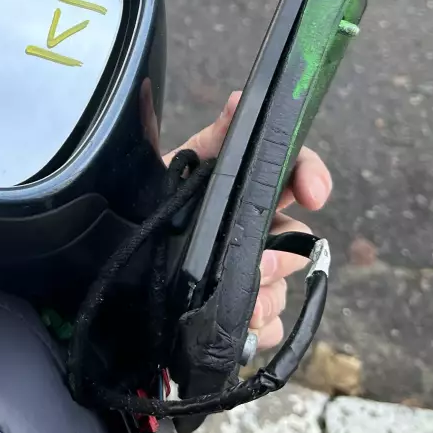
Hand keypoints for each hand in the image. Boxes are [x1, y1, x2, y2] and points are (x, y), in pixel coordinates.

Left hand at [163, 91, 331, 350]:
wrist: (119, 251)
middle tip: (260, 269)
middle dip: (280, 258)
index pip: (296, 173)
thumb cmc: (155, 204)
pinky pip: (270, 327)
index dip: (311, 176)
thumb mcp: (180, 168)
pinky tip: (241, 331)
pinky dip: (260, 332)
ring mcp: (253, 273)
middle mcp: (258, 230)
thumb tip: (239, 100)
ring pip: (283, 288)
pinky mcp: (242, 312)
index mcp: (248, 189)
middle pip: (295, 242)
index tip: (313, 192)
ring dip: (267, 300)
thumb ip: (215, 136)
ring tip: (243, 311)